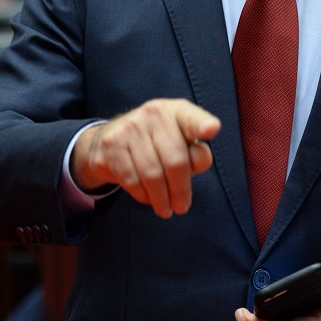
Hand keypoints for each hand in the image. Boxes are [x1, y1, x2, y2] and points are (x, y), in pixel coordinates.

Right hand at [71, 99, 220, 217]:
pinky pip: (132, 179)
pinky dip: (143, 195)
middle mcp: (154, 113)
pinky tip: (148, 198)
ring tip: (165, 209)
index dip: (201, 124)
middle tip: (181, 207)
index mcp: (177, 111)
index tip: (211, 129)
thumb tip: (200, 162)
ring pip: (152, 174)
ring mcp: (130, 126)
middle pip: (175, 160)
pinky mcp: (112, 143)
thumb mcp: (180, 144)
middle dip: (180, 189)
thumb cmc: (156, 145)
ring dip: (161, 198)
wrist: (109, 141)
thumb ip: (196, 154)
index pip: (192, 118)